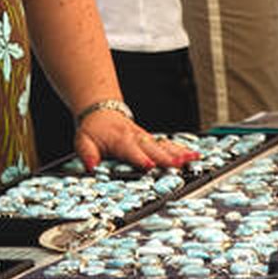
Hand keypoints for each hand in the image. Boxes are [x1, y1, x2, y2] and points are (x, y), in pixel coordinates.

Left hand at [74, 107, 192, 171]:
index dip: (140, 158)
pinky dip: (182, 149)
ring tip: (193, 158)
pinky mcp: (152, 140)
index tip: (149, 165)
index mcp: (119, 140)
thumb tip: (90, 166)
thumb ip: (87, 154)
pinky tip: (195, 155)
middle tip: (179, 164)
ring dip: (179, 152)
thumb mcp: (83, 141)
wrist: (101, 112)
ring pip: (164, 145)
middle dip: (166, 156)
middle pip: (153, 148)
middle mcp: (136, 138)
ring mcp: (146, 138)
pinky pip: (168, 144)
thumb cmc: (94, 130)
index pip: (131, 150)